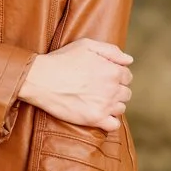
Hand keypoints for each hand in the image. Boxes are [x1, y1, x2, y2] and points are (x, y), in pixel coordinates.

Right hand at [18, 38, 132, 130]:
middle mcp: (112, 89)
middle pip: (126, 93)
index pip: (127, 76)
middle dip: (116, 90)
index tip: (105, 77)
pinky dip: (110, 121)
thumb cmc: (62, 60)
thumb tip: (129, 60)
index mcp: (113, 71)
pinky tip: (100, 114)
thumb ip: (111, 50)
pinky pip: (114, 125)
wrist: (41, 79)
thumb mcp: (86, 45)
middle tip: (100, 89)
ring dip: (113, 105)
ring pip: (121, 108)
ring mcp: (104, 105)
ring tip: (98, 100)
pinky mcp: (94, 119)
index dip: (117, 76)